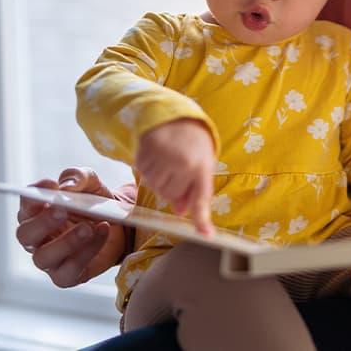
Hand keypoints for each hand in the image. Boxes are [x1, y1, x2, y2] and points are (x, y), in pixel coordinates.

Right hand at [16, 167, 128, 287]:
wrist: (121, 226)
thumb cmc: (96, 203)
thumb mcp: (92, 184)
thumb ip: (79, 177)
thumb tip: (67, 186)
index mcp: (37, 212)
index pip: (26, 204)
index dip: (34, 195)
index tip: (51, 185)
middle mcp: (37, 238)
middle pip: (25, 234)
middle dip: (43, 222)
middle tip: (62, 210)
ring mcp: (50, 259)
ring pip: (43, 257)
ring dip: (66, 241)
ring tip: (88, 227)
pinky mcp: (66, 276)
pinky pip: (68, 271)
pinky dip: (86, 252)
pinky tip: (101, 233)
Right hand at [136, 118, 215, 234]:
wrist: (175, 115)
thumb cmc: (192, 143)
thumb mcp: (201, 163)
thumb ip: (194, 188)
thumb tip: (182, 211)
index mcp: (202, 166)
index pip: (202, 198)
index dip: (202, 219)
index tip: (206, 235)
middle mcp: (183, 163)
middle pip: (171, 195)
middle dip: (174, 186)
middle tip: (178, 167)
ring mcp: (162, 158)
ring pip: (156, 187)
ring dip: (160, 178)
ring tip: (168, 159)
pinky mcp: (145, 153)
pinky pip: (144, 175)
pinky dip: (149, 169)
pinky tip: (157, 155)